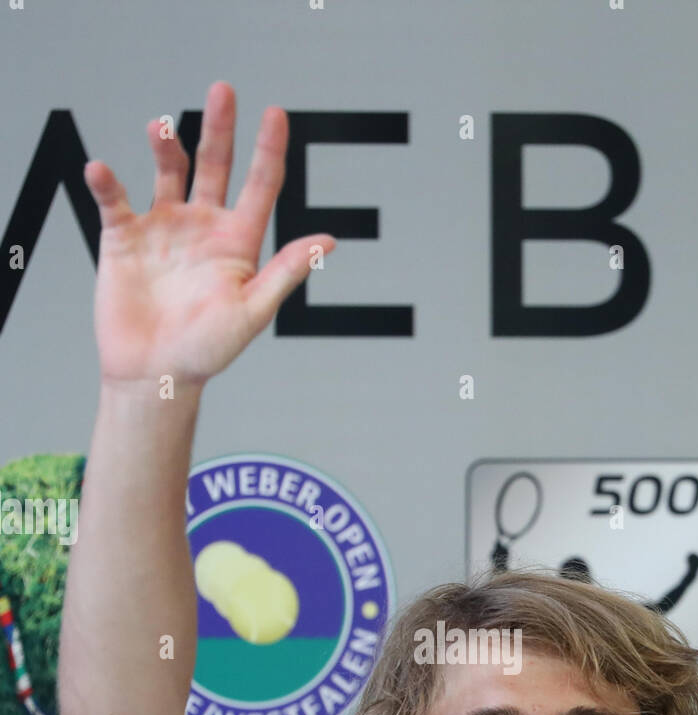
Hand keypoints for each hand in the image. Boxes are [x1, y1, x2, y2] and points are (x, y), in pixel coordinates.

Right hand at [83, 80, 334, 388]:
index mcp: (238, 243)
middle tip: (224, 90)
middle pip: (215, 165)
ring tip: (161, 130)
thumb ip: (285, 273)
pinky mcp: (125, 238)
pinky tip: (103, 172)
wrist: (155, 375)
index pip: (260, 187)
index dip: (269, 150)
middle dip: (221, 128)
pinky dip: (108, 183)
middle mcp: (202, 228)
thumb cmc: (208, 352)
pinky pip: (116, 200)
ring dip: (166, 146)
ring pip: (168, 172)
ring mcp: (164, 229)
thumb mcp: (252, 313)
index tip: (275, 114)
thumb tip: (328, 241)